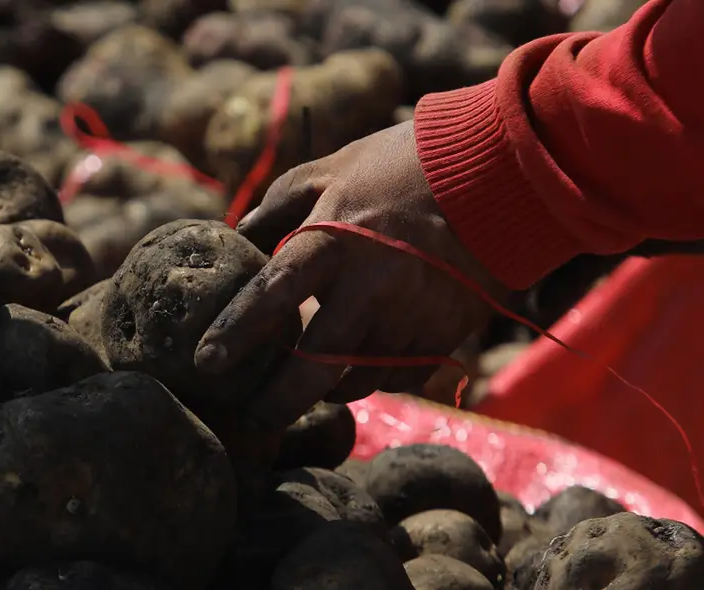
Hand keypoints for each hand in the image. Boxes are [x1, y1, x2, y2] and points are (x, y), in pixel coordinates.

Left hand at [195, 120, 507, 430]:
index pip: (273, 294)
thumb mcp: (332, 169)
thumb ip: (281, 203)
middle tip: (253, 418)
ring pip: (358, 380)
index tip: (206, 363)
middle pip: (316, 366)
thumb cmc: (401, 164)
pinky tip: (365, 366)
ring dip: (328, 391)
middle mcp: (371, 285)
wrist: (497, 172)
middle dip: (277, 401)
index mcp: (334, 239)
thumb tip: (242, 233)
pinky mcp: (445, 332)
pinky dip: (376, 377)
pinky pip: (399, 376)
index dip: (236, 333)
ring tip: (310, 389)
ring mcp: (412, 313)